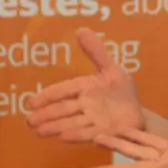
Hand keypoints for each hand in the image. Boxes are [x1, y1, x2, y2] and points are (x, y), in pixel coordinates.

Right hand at [24, 28, 143, 143]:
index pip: (62, 91)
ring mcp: (94, 121)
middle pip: (63, 110)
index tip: (30, 102)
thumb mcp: (112, 69)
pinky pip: (89, 133)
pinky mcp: (105, 133)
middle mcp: (86, 105)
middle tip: (28, 121)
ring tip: (39, 131)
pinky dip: (77, 135)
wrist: (139, 115)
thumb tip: (80, 29)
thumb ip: (96, 52)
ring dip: (55, 127)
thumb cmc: (122, 93)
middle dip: (46, 115)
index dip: (46, 96)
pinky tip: (63, 138)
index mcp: (85, 88)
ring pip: (71, 123)